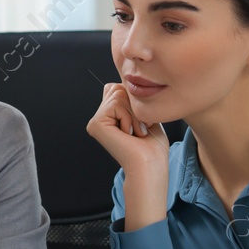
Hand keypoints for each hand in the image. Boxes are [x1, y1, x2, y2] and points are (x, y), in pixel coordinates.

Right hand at [86, 83, 170, 231]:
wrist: (150, 165)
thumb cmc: (152, 146)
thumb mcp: (143, 115)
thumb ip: (129, 98)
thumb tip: (117, 82)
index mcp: (109, 117)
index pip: (118, 88)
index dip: (134, 100)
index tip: (142, 123)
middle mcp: (99, 119)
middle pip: (117, 87)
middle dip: (135, 105)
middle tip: (139, 129)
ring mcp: (96, 122)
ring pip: (117, 93)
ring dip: (134, 113)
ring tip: (135, 132)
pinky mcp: (95, 124)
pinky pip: (115, 103)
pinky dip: (129, 117)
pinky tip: (128, 134)